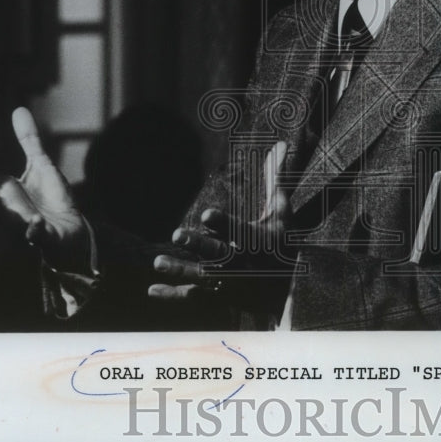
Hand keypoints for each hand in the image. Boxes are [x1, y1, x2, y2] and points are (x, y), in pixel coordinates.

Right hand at [0, 107, 88, 272]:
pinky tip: (35, 220)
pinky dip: (33, 229)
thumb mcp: (41, 164)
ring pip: (3, 220)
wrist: (72, 228)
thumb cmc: (51, 198)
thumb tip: (18, 108)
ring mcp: (22, 224)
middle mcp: (9, 208)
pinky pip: (35, 234)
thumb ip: (29, 140)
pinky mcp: (42, 236)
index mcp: (6, 190)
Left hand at [149, 141, 293, 309]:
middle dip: (198, 245)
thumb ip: (275, 178)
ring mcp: (230, 282)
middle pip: (218, 254)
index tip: (206, 214)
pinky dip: (174, 296)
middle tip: (176, 234)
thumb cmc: (282, 241)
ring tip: (158, 262)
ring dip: (180, 270)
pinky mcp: (220, 296)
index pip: (239, 229)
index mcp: (258, 240)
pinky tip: (152, 288)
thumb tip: (280, 144)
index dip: (223, 223)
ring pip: (203, 277)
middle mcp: (243, 262)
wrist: (289, 290)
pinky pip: (194, 297)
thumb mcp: (282, 210)